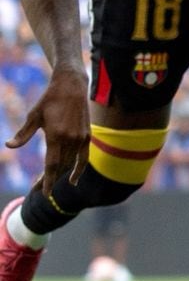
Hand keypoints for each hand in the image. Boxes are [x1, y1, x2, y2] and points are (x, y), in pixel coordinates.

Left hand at [7, 68, 88, 190]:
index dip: (47, 181)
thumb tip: (8, 146)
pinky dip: (79, 169)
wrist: (72, 86)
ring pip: (71, 164)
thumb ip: (23, 134)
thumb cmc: (49, 100)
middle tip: (38, 189)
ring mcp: (81, 138)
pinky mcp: (87, 136)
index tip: (43, 193)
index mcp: (56, 135)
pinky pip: (84, 158)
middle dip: (50, 179)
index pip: (52, 165)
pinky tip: (73, 180)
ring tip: (50, 182)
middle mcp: (71, 139)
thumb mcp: (33, 116)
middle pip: (61, 167)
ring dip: (61, 175)